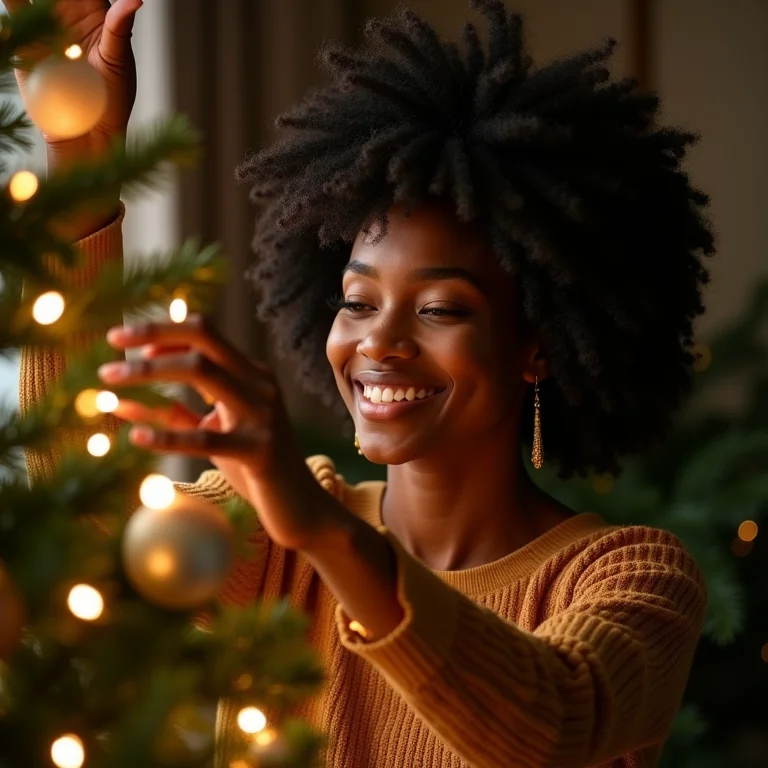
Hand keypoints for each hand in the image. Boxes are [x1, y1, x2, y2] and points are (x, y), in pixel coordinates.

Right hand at [5, 0, 141, 236]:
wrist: (87, 133)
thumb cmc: (112, 101)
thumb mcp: (119, 62)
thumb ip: (119, 28)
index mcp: (96, 15)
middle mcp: (68, 15)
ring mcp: (45, 27)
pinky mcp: (25, 42)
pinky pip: (15, 15)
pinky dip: (12, 5)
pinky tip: (11, 0)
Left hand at [99, 315, 344, 551]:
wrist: (300, 506)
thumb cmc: (252, 466)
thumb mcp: (215, 432)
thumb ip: (177, 414)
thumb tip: (121, 402)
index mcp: (252, 375)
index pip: (205, 334)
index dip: (162, 330)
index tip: (121, 341)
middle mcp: (260, 385)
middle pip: (205, 340)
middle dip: (154, 334)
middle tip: (110, 345)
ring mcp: (263, 415)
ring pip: (204, 372)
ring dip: (151, 372)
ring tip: (110, 383)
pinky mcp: (261, 451)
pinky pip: (207, 438)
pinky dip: (168, 435)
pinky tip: (136, 437)